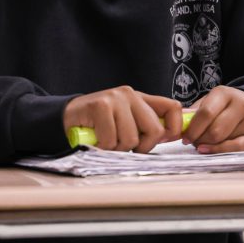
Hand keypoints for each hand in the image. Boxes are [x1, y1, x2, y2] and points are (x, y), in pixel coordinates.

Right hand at [63, 86, 182, 152]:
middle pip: (155, 130)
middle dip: (141, 146)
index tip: (165, 141)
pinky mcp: (101, 106)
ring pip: (131, 139)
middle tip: (125, 145)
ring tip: (107, 139)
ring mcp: (115, 98)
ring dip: (118, 148)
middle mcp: (130, 94)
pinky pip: (111, 140)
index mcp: (141, 98)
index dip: (174, 128)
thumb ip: (146, 125)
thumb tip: (171, 136)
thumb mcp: (127, 121)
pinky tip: (96, 138)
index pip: (172, 108)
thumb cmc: (100, 124)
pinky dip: (103, 147)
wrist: (68, 117)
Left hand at [182, 86, 243, 153]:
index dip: (192, 128)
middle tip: (193, 142)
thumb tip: (179, 122)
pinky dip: (219, 151)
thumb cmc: (228, 107)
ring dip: (208, 145)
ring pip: (223, 140)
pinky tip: (208, 150)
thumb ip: (195, 111)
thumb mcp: (212, 102)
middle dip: (199, 139)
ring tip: (202, 143)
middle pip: (214, 130)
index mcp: (225, 93)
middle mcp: (240, 105)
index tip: (185, 137)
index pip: (206, 113)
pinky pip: (235, 149)